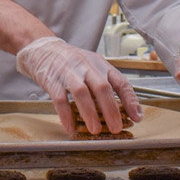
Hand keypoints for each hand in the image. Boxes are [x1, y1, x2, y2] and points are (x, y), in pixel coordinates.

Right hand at [16, 36, 142, 133]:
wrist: (43, 50)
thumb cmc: (72, 62)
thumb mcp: (93, 67)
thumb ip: (107, 84)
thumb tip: (124, 109)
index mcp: (100, 64)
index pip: (120, 82)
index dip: (130, 100)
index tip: (136, 117)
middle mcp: (86, 66)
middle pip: (102, 88)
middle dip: (111, 110)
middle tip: (116, 128)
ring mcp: (69, 72)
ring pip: (82, 93)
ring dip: (90, 114)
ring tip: (95, 130)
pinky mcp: (52, 80)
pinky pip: (60, 99)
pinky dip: (66, 115)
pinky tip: (71, 128)